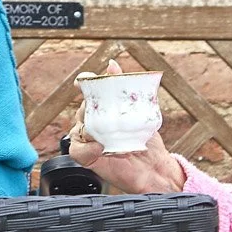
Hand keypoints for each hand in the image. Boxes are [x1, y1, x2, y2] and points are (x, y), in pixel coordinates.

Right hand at [67, 59, 186, 192]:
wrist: (154, 166)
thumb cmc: (146, 138)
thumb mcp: (139, 108)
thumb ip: (124, 86)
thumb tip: (111, 64)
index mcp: (103, 108)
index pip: (87, 91)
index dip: (83, 83)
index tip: (83, 80)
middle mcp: (93, 122)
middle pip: (81, 109)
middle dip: (90, 108)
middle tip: (106, 113)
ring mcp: (89, 140)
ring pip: (77, 128)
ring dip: (90, 129)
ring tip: (106, 134)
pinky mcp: (88, 157)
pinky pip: (76, 150)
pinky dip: (87, 148)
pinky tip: (100, 147)